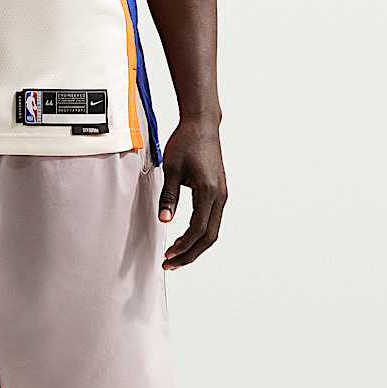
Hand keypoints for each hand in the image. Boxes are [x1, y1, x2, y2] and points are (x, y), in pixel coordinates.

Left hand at [157, 120, 226, 269]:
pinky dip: (201, 234)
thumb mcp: (171, 168)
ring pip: (213, 230)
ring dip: (196, 246)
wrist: (202, 124)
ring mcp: (222, 194)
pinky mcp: (219, 192)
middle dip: (190, 254)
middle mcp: (220, 196)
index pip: (197, 229)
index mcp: (209, 191)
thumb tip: (164, 220)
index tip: (168, 254)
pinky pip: (213, 220)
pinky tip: (187, 239)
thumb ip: (168, 196)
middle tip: (170, 263)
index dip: (183, 246)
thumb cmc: (186, 142)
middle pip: (209, 237)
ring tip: (177, 256)